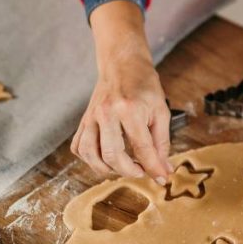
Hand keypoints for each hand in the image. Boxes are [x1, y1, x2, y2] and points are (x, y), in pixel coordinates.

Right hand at [71, 0, 173, 179]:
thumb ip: (162, 142)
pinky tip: (104, 158)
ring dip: (107, 169)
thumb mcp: (160, 110)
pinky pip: (79, 147)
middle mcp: (106, 113)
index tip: (161, 179)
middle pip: (112, 155)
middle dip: (129, 171)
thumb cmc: (144, 85)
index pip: (142, 148)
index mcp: (129, 109)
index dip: (153, 168)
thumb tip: (163, 170)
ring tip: (123, 168)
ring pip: (91, 155)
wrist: (122, 64)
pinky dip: (90, 159)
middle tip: (141, 171)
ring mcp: (91, 116)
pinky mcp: (83, 120)